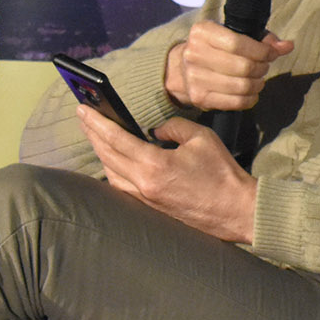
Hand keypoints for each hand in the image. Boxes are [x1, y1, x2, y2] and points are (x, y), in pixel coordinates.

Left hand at [78, 108, 258, 242]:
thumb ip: (174, 127)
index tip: (82, 109)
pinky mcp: (150, 207)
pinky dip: (112, 169)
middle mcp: (143, 183)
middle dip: (92, 134)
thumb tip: (155, 130)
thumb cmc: (223, 173)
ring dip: (100, 152)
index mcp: (154, 164)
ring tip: (95, 135)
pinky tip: (113, 160)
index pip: (115, 139)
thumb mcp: (201, 138)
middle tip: (83, 117)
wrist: (236, 210)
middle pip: (107, 155)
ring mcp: (145, 198)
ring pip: (110, 173)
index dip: (97, 122)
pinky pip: (121, 186)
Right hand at [164, 21, 293, 111]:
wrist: (182, 69)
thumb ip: (262, 38)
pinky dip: (250, 98)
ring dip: (258, 84)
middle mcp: (194, 54)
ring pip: (241, 86)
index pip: (238, 43)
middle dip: (262, 68)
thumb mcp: (233, 34)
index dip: (262, 51)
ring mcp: (194, 78)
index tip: (272, 54)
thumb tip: (287, 46)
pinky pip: (236, 102)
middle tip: (264, 67)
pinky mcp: (199, 98)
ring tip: (258, 79)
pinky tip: (251, 93)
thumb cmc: (216, 48)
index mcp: (202, 32)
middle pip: (243, 67)